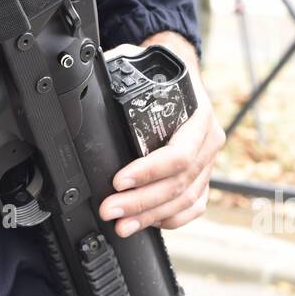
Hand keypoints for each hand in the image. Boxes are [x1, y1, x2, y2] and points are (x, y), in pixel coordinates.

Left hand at [99, 32, 222, 236]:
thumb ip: (120, 80)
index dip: (148, 172)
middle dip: (141, 202)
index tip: (119, 181)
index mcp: (198, 115)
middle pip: (179, 184)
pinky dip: (169, 219)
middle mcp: (209, 141)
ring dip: (150, 216)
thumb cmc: (161, 74)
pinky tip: (146, 223)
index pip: (179, 154)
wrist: (182, 74)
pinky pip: (193, 206)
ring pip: (184, 199)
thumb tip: (85, 89)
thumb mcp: (143, 70)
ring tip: (122, 224)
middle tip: (110, 209)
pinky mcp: (204, 176)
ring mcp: (209, 162)